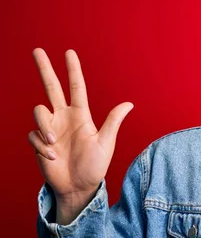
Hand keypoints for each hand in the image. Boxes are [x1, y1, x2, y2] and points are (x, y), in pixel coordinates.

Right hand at [29, 48, 133, 223]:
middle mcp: (64, 118)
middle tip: (37, 50)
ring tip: (54, 145)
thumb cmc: (94, 166)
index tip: (69, 53)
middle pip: (52, 87)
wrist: (78, 187)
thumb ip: (113, 122)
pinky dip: (41, 147)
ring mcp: (50, 129)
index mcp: (81, 115)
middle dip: (45, 69)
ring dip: (44, 128)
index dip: (73, 70)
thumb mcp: (106, 143)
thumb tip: (129, 103)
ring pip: (39, 112)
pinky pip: (34, 135)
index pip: (77, 88)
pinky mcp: (39, 142)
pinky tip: (51, 158)